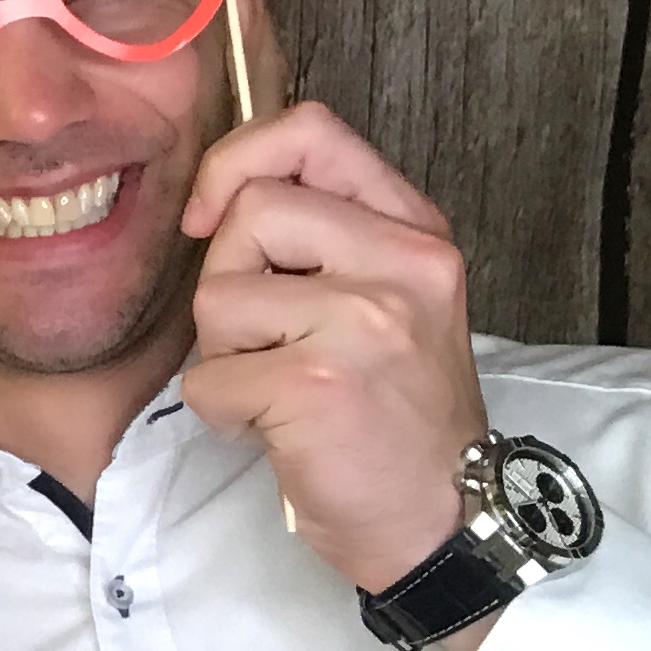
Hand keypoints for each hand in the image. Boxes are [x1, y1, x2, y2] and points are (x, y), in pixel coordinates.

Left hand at [180, 102, 488, 593]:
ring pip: (218, 296)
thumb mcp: (385, 299)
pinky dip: (224, 413)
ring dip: (225, 354)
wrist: (442, 519)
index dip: (236, 161)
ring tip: (282, 389)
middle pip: (251, 211)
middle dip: (228, 280)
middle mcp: (401, 264)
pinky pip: (208, 377)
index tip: (212, 216)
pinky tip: (278, 430)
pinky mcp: (317, 383)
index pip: (311, 132)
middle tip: (270, 342)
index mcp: (414, 231)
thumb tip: (218, 195)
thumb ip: (324, 236)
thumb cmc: (393, 415)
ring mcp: (364, 321)